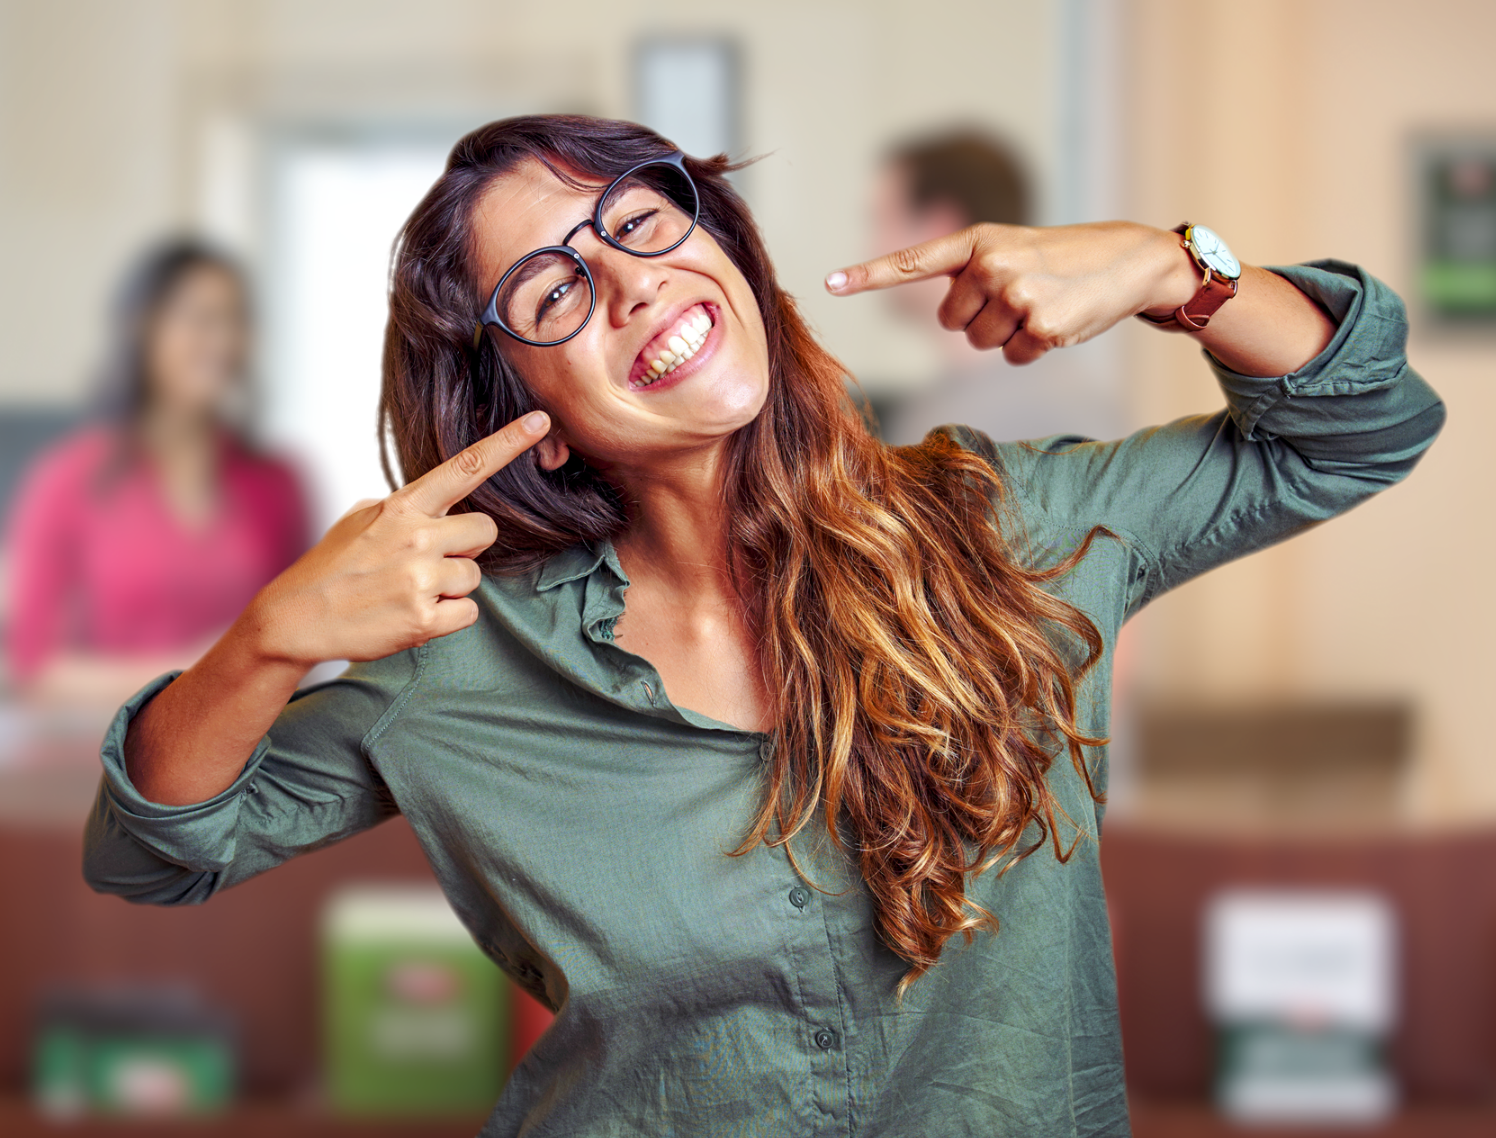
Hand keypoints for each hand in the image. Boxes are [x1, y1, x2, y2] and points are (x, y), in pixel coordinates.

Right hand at [248, 411, 549, 666]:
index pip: (465, 467)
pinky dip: (447, 618)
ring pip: (474, 577)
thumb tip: (440, 507)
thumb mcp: (361, 519)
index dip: (506, 443)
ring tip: (407, 591)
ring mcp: (421, 579)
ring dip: (451, 587)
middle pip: (486, 531)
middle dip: (467, 547)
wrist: (294, 619)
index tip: (540, 420)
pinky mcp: (424, 619)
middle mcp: (416, 537)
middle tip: (427, 561)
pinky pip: (467, 612)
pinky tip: (411, 614)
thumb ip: (405, 508)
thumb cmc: (331, 568)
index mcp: (402, 507)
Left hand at [825, 221, 1196, 364]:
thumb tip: (948, 317)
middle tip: (1019, 295)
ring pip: (979, 344)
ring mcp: (1015, 295)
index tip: (830, 283)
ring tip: (1040, 305)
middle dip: (980, 319)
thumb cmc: (1061, 259)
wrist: (1128, 260)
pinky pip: (1013, 357)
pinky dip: (1032, 349)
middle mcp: (991, 264)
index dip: (868, 276)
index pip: (912, 262)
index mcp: (977, 241)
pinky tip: (1056, 321)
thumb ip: (970, 274)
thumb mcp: (1011, 250)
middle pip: (950, 324)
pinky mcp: (1039, 325)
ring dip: (1006, 335)